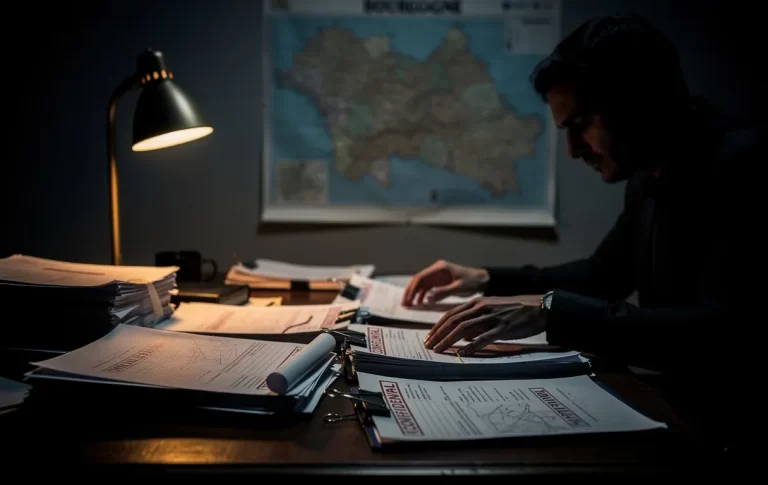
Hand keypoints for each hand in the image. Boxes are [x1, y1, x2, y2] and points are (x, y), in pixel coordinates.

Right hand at [402, 260, 489, 305]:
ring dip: (414, 294)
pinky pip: (428, 287)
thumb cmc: (472, 282)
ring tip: (409, 305)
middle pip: (418, 280)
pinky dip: (422, 294)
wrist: (483, 280)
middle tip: (404, 304)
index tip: (408, 300)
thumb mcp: (458, 287)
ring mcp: (438, 275)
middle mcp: (436, 270)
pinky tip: (420, 302)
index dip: (412, 290)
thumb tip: (427, 297)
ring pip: (421, 284)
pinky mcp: (441, 281)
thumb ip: (442, 292)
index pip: (420, 278)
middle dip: (410, 292)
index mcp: (440, 268)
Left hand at [423, 295, 545, 355]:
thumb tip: (463, 337)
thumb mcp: (492, 311)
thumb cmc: (515, 311)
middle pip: (453, 321)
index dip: (437, 326)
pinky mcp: (504, 327)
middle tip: (428, 346)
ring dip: (449, 340)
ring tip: (439, 350)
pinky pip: (484, 338)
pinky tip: (462, 354)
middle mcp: (482, 308)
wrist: (539, 307)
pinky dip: (471, 346)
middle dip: (438, 334)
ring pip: (464, 328)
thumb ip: (476, 322)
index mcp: (478, 303)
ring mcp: (492, 317)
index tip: (429, 337)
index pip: (451, 314)